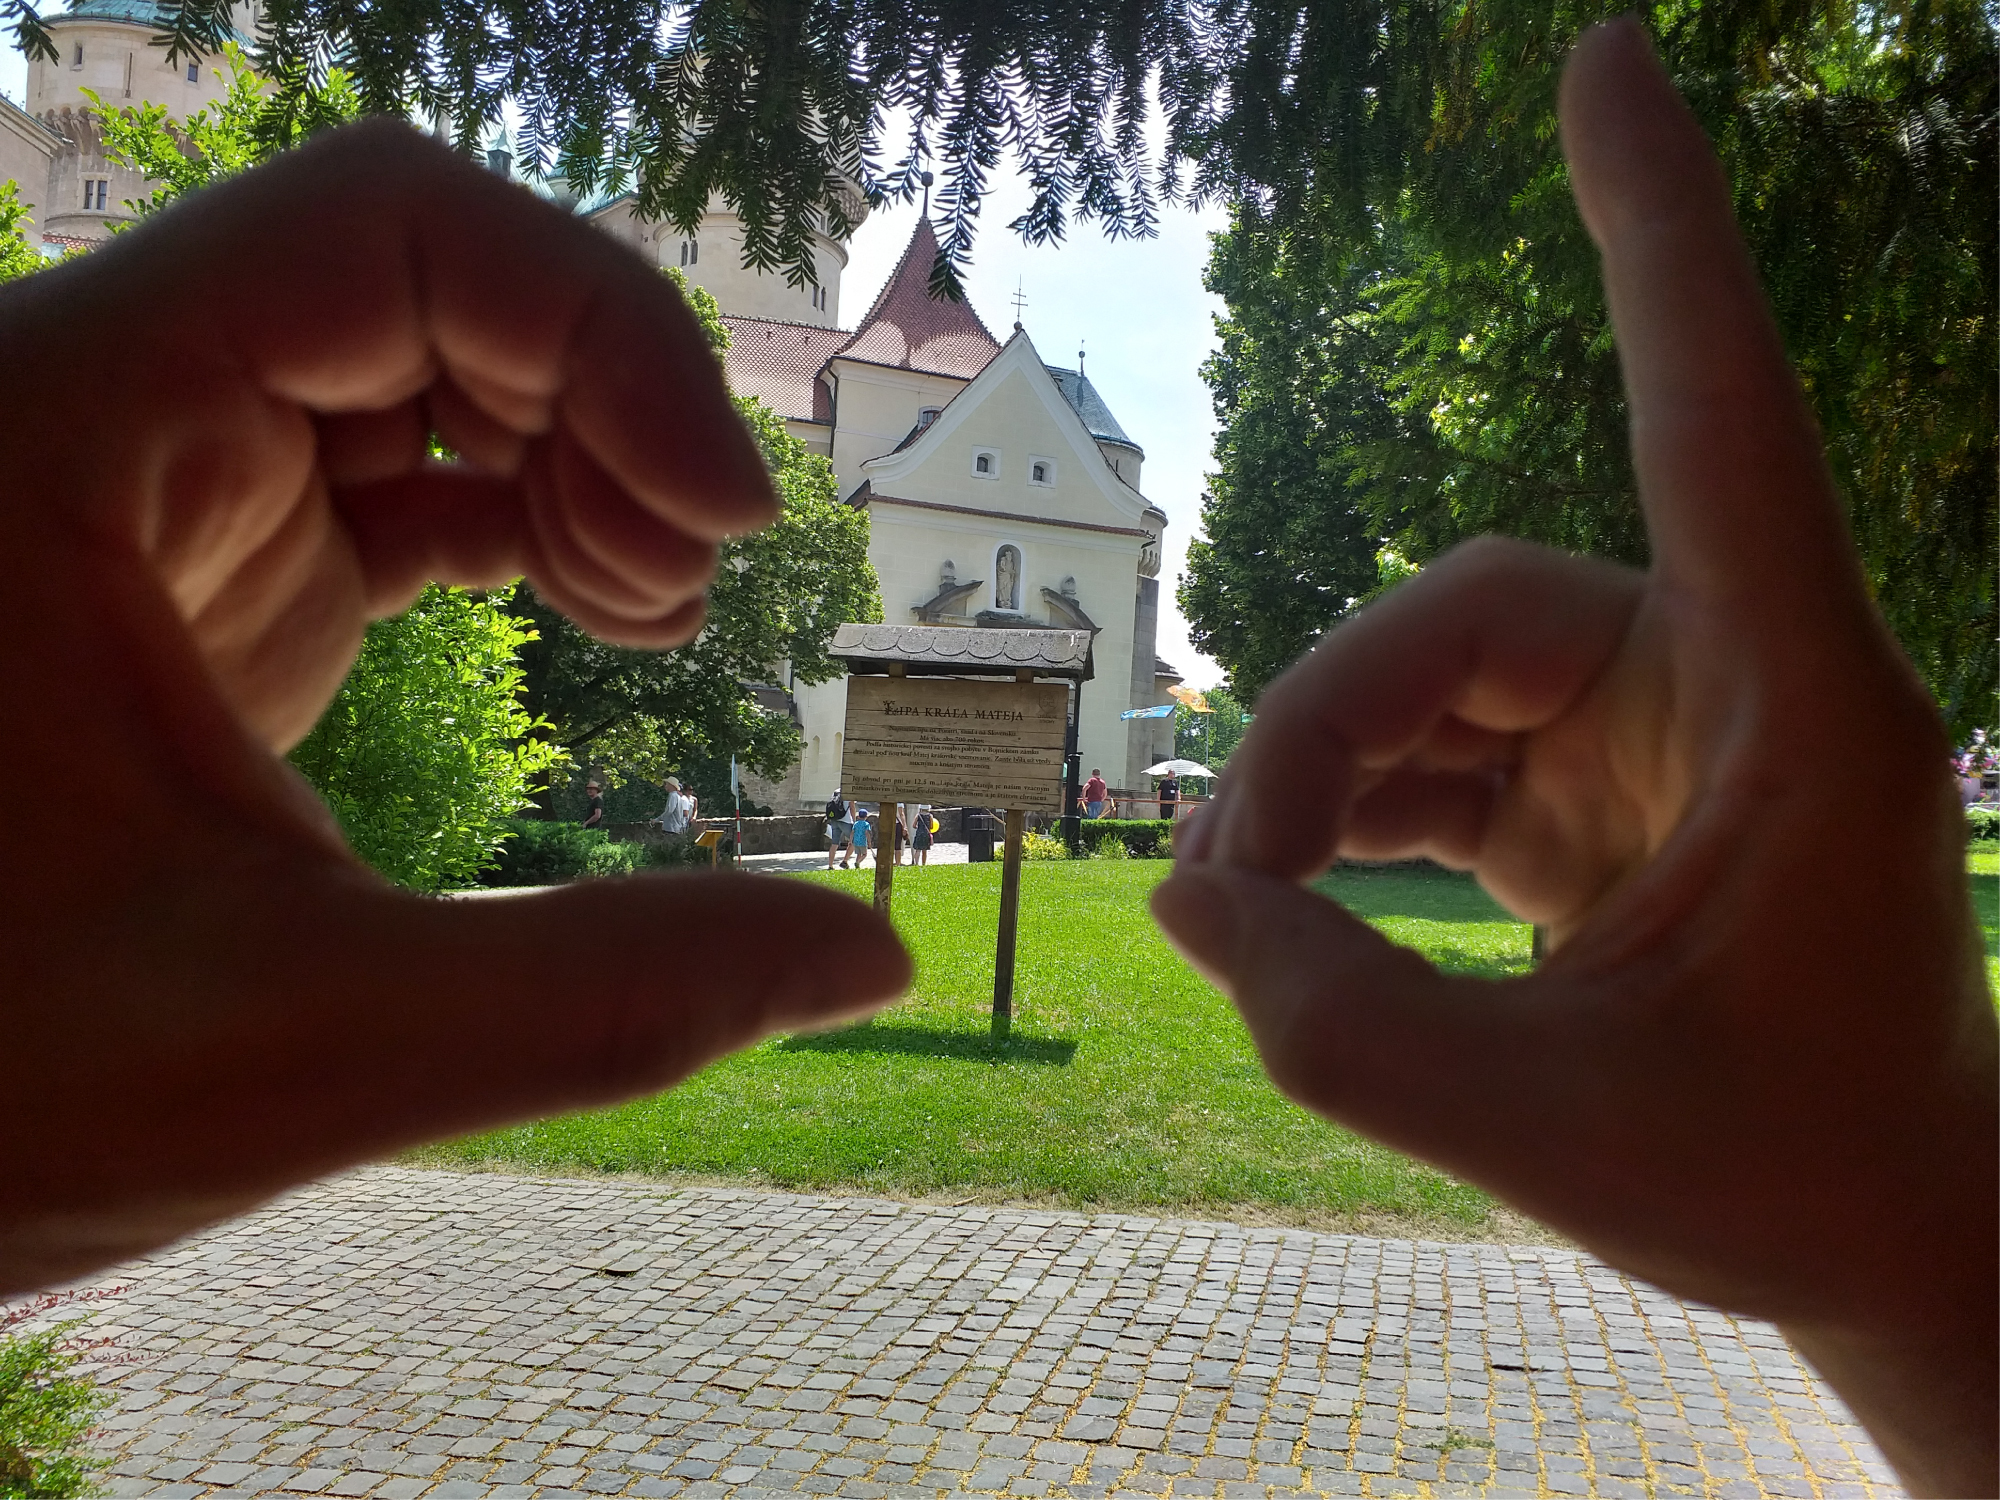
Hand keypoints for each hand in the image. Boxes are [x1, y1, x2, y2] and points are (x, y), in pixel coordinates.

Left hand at [0, 122, 908, 1296]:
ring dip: (582, 453)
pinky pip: (401, 462)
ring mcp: (155, 476)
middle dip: (605, 399)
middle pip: (421, 271)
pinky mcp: (205, 556)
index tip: (720, 516)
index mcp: (55, 430)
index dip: (592, 330)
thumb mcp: (288, 1045)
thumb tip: (876, 964)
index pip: (374, 226)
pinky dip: (533, 515)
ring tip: (660, 610)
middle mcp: (99, 406)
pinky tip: (610, 612)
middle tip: (700, 568)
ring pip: (423, 355)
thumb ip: (597, 1000)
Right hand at [1153, 22, 1994, 1493]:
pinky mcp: (1597, 788)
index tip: (1603, 53)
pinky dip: (1346, 805)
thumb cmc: (1789, 1184)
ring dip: (1319, 769)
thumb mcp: (1559, 1140)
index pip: (1718, 413)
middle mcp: (1732, 675)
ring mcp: (1660, 727)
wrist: (1886, 1235)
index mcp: (1801, 701)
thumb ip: (1349, 1033)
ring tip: (1241, 903)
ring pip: (1433, 673)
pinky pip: (1434, 748)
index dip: (1657, 230)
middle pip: (1471, 609)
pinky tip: (1281, 889)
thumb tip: (1190, 895)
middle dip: (1323, 724)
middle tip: (1229, 878)